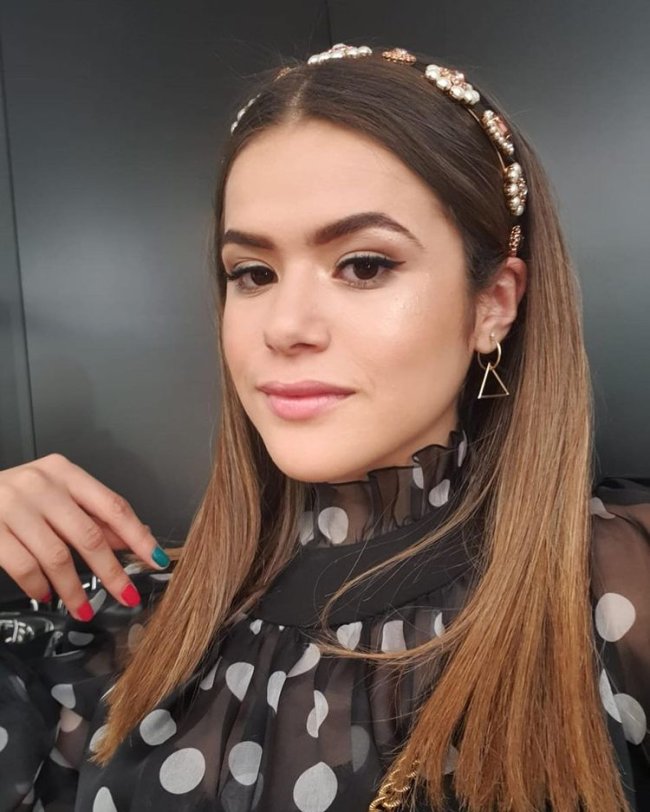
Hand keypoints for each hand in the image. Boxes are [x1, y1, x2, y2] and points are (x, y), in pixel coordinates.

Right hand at [0, 453, 169, 621]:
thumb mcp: (56, 495)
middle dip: (112, 571)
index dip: (137, 536)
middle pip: (89, 534)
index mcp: (65, 473)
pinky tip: (46, 594)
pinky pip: (23, 566)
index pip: (113, 506)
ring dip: (75, 588)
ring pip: (57, 555)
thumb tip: (133, 538)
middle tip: (127, 595)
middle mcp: (42, 484)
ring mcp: (13, 505)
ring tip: (83, 607)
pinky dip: (39, 586)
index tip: (155, 560)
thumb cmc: (15, 495)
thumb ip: (92, 515)